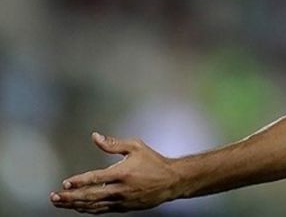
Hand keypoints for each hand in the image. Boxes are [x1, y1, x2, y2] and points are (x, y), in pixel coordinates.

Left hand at [50, 132, 181, 213]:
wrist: (171, 181)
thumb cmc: (154, 162)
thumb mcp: (136, 147)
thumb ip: (113, 143)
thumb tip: (95, 137)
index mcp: (122, 173)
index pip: (95, 178)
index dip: (79, 181)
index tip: (65, 182)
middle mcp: (120, 189)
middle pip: (90, 196)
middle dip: (70, 197)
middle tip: (54, 197)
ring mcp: (122, 201)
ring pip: (94, 206)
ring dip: (75, 205)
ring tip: (61, 203)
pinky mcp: (124, 208)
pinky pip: (102, 210)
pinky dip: (88, 210)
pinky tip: (78, 208)